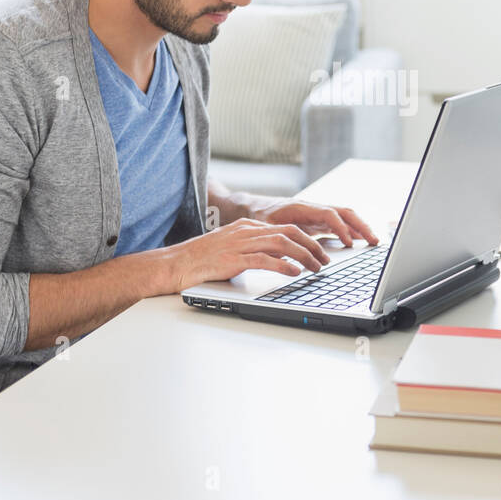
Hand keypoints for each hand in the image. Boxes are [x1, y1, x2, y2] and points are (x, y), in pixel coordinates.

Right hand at [164, 218, 331, 290]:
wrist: (176, 263)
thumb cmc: (202, 260)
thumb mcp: (232, 248)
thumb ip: (254, 250)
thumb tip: (280, 260)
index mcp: (247, 226)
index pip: (285, 227)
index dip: (306, 239)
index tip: (319, 251)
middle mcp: (246, 231)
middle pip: (288, 232)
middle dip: (311, 246)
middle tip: (325, 260)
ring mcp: (240, 244)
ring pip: (281, 244)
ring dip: (304, 256)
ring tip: (316, 268)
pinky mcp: (233, 259)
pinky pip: (264, 260)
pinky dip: (284, 266)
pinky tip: (294, 273)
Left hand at [246, 198, 378, 247]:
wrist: (250, 208)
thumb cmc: (257, 216)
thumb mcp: (264, 228)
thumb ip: (278, 240)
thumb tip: (288, 257)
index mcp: (302, 208)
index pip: (329, 215)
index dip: (341, 228)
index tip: (349, 243)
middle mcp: (313, 210)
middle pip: (344, 213)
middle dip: (361, 226)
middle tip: (374, 241)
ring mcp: (316, 216)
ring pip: (344, 218)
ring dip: (359, 229)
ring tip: (373, 242)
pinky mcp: (316, 223)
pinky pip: (338, 225)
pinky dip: (350, 232)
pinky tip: (358, 242)